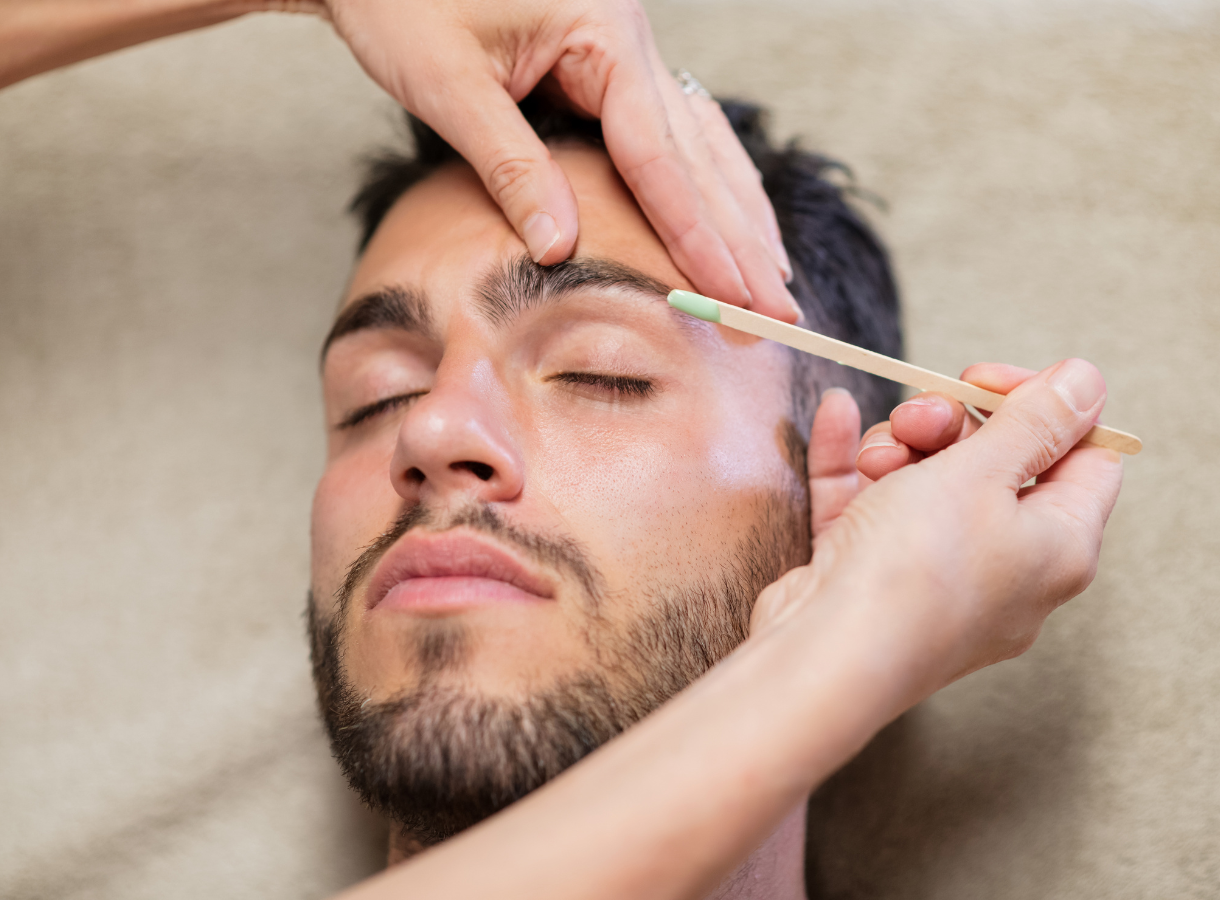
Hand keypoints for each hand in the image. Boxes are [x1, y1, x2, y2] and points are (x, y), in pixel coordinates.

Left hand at [323, 0, 799, 320]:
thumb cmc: (402, 0)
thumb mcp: (448, 86)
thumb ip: (509, 166)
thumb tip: (560, 249)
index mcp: (601, 32)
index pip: (659, 158)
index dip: (698, 238)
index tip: (732, 298)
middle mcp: (629, 37)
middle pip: (699, 156)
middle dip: (740, 240)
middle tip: (777, 313)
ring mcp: (623, 48)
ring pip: (700, 144)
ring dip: (738, 214)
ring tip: (773, 278)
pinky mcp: (607, 63)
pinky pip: (672, 132)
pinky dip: (704, 182)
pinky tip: (729, 218)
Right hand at [753, 360, 1123, 709]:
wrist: (825, 654)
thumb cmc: (914, 574)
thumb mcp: (981, 473)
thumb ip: (1034, 421)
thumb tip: (1086, 381)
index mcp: (1059, 548)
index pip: (1084, 458)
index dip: (1041, 408)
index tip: (986, 383)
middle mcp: (1008, 570)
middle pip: (997, 467)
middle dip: (952, 425)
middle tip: (922, 414)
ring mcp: (938, 579)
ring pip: (928, 485)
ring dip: (899, 447)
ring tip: (875, 453)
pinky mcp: (876, 580)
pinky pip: (871, 506)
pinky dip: (855, 463)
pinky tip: (836, 417)